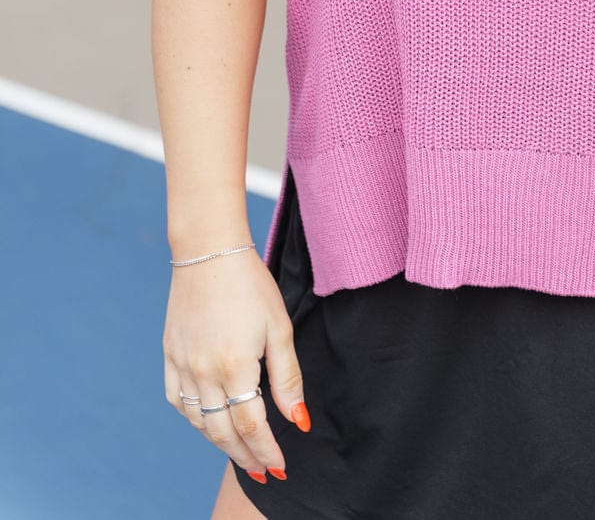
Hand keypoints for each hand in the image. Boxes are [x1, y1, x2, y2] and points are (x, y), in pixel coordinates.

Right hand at [162, 250, 307, 481]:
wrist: (208, 249)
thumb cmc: (250, 284)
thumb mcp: (279, 327)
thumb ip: (288, 378)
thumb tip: (299, 420)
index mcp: (235, 366)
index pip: (252, 426)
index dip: (266, 451)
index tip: (280, 466)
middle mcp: (203, 372)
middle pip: (223, 432)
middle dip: (245, 457)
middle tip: (263, 472)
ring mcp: (182, 364)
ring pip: (198, 421)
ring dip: (220, 441)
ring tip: (241, 451)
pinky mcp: (169, 354)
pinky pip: (177, 400)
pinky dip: (193, 418)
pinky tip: (208, 421)